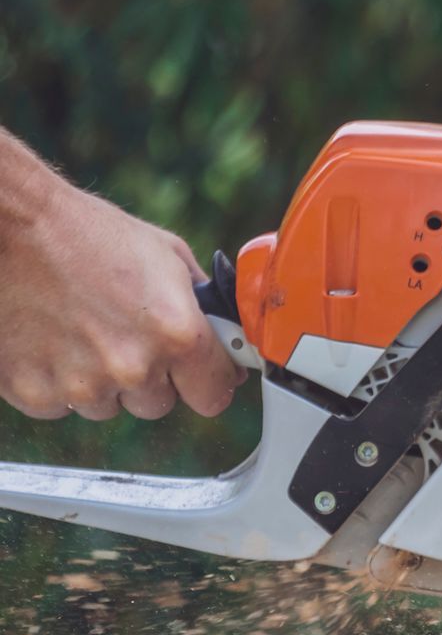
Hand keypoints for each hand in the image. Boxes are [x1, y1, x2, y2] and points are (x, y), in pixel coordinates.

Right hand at [0, 186, 244, 421]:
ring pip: (108, 407)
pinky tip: (48, 340)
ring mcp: (81, 385)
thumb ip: (202, 304)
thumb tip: (226, 335)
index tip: (197, 372)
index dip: (207, 380)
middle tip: (121, 334)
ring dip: (100, 381)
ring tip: (78, 329)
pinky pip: (60, 406)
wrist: (8, 226)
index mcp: (177, 334)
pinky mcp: (34, 392)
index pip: (215, 395)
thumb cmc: (85, 233)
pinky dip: (56, 381)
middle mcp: (133, 368)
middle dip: (149, 377)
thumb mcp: (166, 255)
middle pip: (158, 404)